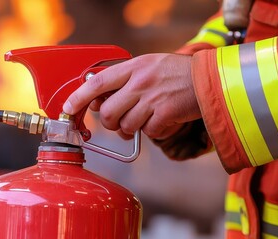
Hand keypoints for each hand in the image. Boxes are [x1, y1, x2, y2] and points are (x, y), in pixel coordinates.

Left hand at [62, 53, 200, 139]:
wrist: (209, 79)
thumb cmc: (175, 73)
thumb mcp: (147, 66)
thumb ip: (123, 81)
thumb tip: (96, 101)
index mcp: (133, 68)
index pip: (97, 82)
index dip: (79, 97)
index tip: (68, 108)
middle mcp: (140, 82)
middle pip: (108, 113)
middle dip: (110, 123)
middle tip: (119, 121)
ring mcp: (152, 98)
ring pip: (126, 126)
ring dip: (132, 129)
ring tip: (144, 119)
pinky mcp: (165, 113)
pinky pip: (148, 132)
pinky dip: (153, 132)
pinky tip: (162, 121)